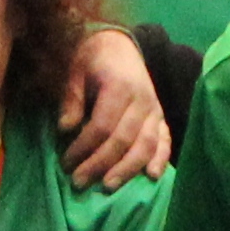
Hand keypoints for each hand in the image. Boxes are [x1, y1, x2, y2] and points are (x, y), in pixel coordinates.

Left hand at [56, 29, 171, 188]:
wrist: (120, 44)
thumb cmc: (92, 60)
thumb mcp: (75, 72)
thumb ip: (71, 100)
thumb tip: (65, 129)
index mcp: (120, 87)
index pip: (103, 126)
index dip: (84, 147)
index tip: (66, 162)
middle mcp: (142, 100)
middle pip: (124, 140)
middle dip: (100, 164)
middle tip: (79, 182)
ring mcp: (155, 110)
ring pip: (145, 145)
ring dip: (127, 169)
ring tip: (108, 186)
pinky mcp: (161, 117)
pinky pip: (165, 141)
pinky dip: (160, 159)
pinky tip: (152, 177)